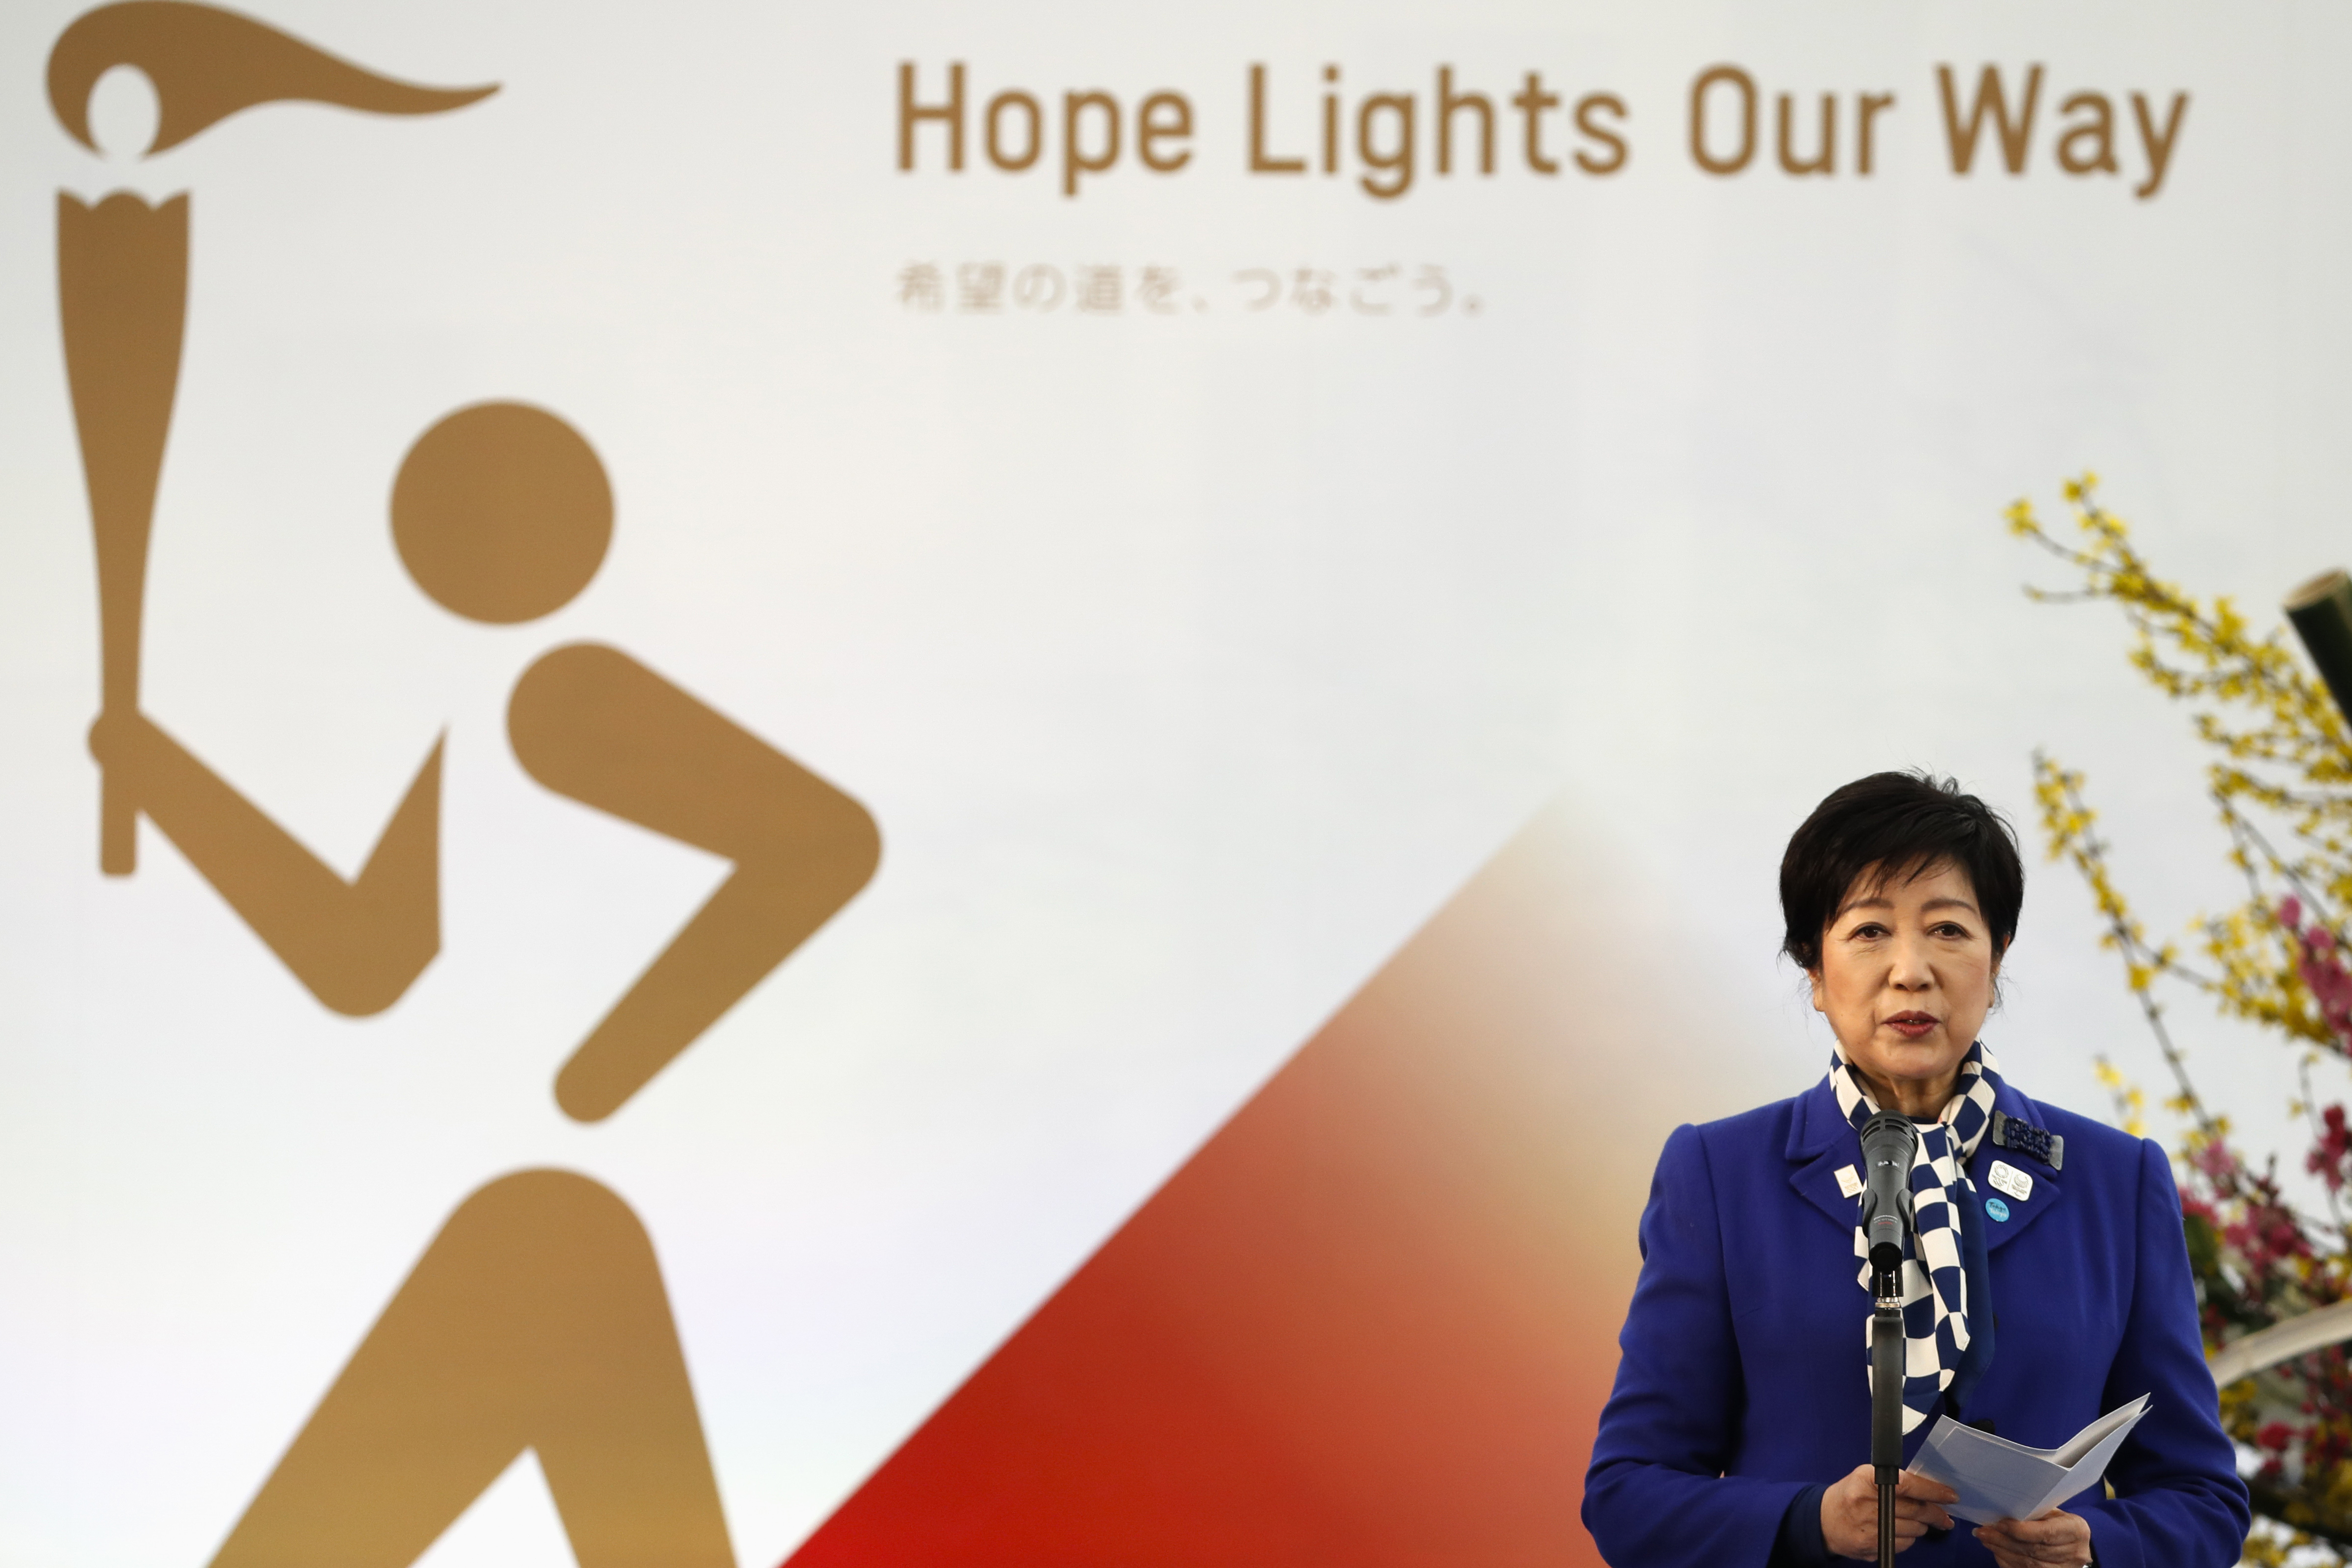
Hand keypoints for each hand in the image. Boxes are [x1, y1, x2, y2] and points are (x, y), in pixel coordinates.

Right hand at [1819, 1465, 1955, 1556]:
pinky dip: (1908, 1538)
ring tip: (1916, 1521)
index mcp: (1866, 1481)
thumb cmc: (1849, 1495)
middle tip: (1945, 1516)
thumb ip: (1894, 1481)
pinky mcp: (1874, 1547)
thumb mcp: (1866, 1478)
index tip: (1950, 1495)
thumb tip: (1929, 1491)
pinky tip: (1900, 1532)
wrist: (1824, 1521)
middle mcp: (1868, 1504)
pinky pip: (1905, 1544)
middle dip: (1936, 1513)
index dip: (1933, 1491)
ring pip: (1915, 1530)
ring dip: (1922, 1526)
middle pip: (1916, 1510)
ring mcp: (1871, 1528)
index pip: (1909, 1485)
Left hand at [1974, 1508, 2091, 1565]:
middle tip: (1982, 1532)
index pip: (2045, 1533)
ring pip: (2028, 1564)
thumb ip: (2035, 1512)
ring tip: (1985, 1540)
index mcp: (2076, 1530)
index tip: (1998, 1524)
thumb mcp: (2054, 1513)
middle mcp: (2074, 1553)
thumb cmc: (2061, 1523)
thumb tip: (2004, 1511)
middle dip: (2003, 1541)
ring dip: (2002, 1551)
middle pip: (2034, 1550)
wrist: (2079, 1546)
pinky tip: (1996, 1552)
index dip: (2019, 1530)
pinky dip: (2008, 1562)